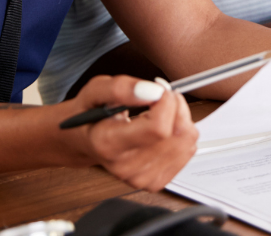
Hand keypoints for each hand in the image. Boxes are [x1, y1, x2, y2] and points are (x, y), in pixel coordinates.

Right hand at [65, 75, 197, 190]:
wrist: (83, 141)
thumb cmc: (90, 114)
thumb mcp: (95, 90)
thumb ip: (120, 88)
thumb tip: (153, 91)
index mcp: (108, 144)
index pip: (158, 128)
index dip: (166, 101)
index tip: (158, 88)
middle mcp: (125, 167)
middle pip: (177, 135)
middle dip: (175, 105)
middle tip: (159, 95)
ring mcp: (141, 178)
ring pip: (187, 142)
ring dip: (180, 118)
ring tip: (159, 111)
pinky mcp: (155, 182)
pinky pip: (187, 151)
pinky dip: (181, 134)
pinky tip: (162, 128)